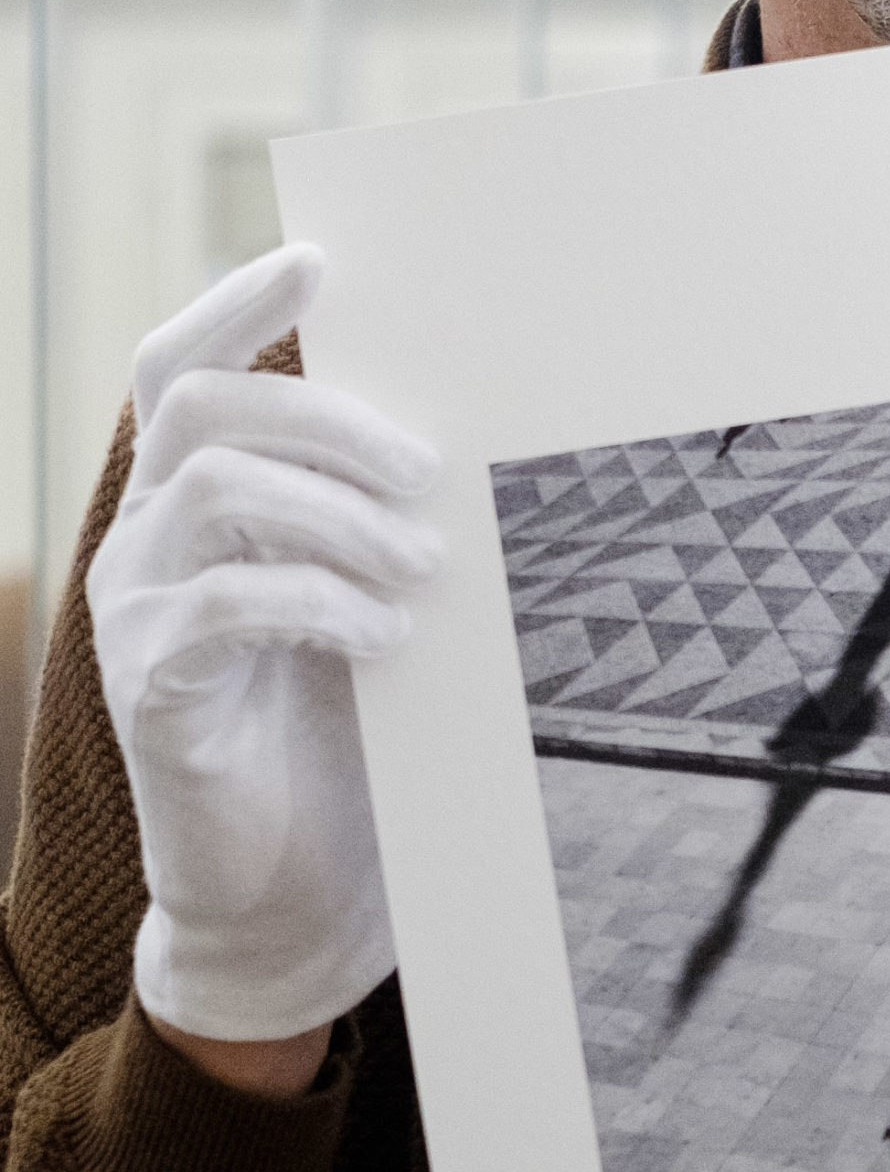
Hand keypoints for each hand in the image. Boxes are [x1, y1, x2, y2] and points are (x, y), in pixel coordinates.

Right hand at [87, 242, 441, 1046]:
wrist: (297, 906)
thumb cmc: (345, 762)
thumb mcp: (368, 623)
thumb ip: (378, 540)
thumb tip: (467, 463)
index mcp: (192, 515)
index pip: (184, 372)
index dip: (240, 306)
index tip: (322, 266)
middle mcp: (147, 546)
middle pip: (206, 409)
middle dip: (326, 419)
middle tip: (428, 474)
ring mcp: (139, 613)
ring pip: (215, 488)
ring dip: (336, 512)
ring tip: (422, 567)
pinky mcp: (153, 689)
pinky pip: (226, 604)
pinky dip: (318, 602)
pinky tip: (385, 637)